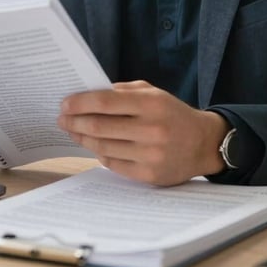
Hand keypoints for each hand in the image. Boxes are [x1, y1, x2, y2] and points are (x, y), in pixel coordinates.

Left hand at [57, 80, 228, 185]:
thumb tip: (88, 94)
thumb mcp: (153, 93)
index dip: (80, 102)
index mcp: (151, 104)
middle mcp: (151, 129)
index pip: (105, 101)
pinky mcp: (149, 175)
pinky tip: (94, 145)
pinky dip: (99, 153)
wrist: (204, 143)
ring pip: (103, 146)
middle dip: (75, 121)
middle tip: (62, 118)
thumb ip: (122, 91)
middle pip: (99, 126)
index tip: (65, 103)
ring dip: (83, 138)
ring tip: (73, 130)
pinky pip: (113, 164)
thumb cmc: (173, 113)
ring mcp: (150, 155)